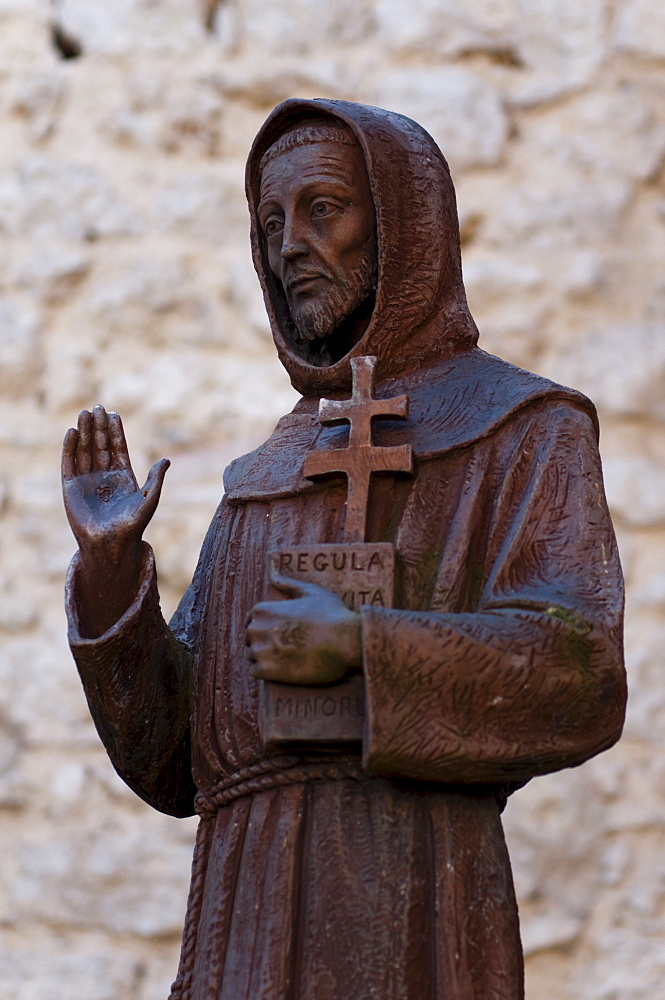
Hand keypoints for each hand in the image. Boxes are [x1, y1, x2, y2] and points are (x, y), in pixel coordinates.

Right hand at [62, 405, 168, 635]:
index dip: (115, 432)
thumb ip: (157, 478)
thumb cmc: (132, 525)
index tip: (114, 415)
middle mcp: (104, 476)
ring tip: (84, 414)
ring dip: (84, 432)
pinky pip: (69, 463)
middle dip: (98, 427)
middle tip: (97, 407)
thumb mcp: (149, 498)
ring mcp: (87, 480)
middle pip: (100, 445)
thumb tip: (168, 459)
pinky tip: (71, 432)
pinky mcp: (71, 487)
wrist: (110, 543)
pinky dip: (70, 448)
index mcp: (122, 477)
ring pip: (85, 450)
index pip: (118, 448)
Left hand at [246, 573, 361, 685]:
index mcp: (262, 609)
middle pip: (251, 639)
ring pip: (253, 657)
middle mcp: (255, 628)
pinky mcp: (265, 671)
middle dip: (266, 643)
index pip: (251, 621)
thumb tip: (273, 576)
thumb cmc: (330, 614)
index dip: (268, 628)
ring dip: (267, 658)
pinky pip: (256, 672)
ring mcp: (259, 650)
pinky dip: (268, 672)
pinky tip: (285, 669)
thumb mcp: (311, 592)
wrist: (344, 641)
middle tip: (290, 646)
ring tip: (290, 658)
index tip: (284, 633)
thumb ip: (288, 585)